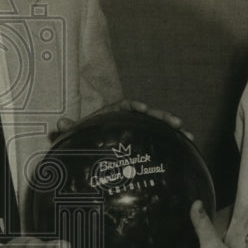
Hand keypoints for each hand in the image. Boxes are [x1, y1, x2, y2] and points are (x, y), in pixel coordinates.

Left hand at [56, 99, 192, 140]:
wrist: (95, 142)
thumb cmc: (88, 133)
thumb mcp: (79, 131)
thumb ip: (71, 127)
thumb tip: (59, 123)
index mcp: (115, 111)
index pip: (126, 105)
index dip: (135, 105)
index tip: (142, 108)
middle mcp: (130, 117)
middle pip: (148, 113)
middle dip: (161, 116)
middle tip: (175, 122)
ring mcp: (139, 126)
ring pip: (157, 123)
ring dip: (171, 126)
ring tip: (185, 132)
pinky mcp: (145, 136)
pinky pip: (161, 135)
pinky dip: (174, 138)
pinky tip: (188, 143)